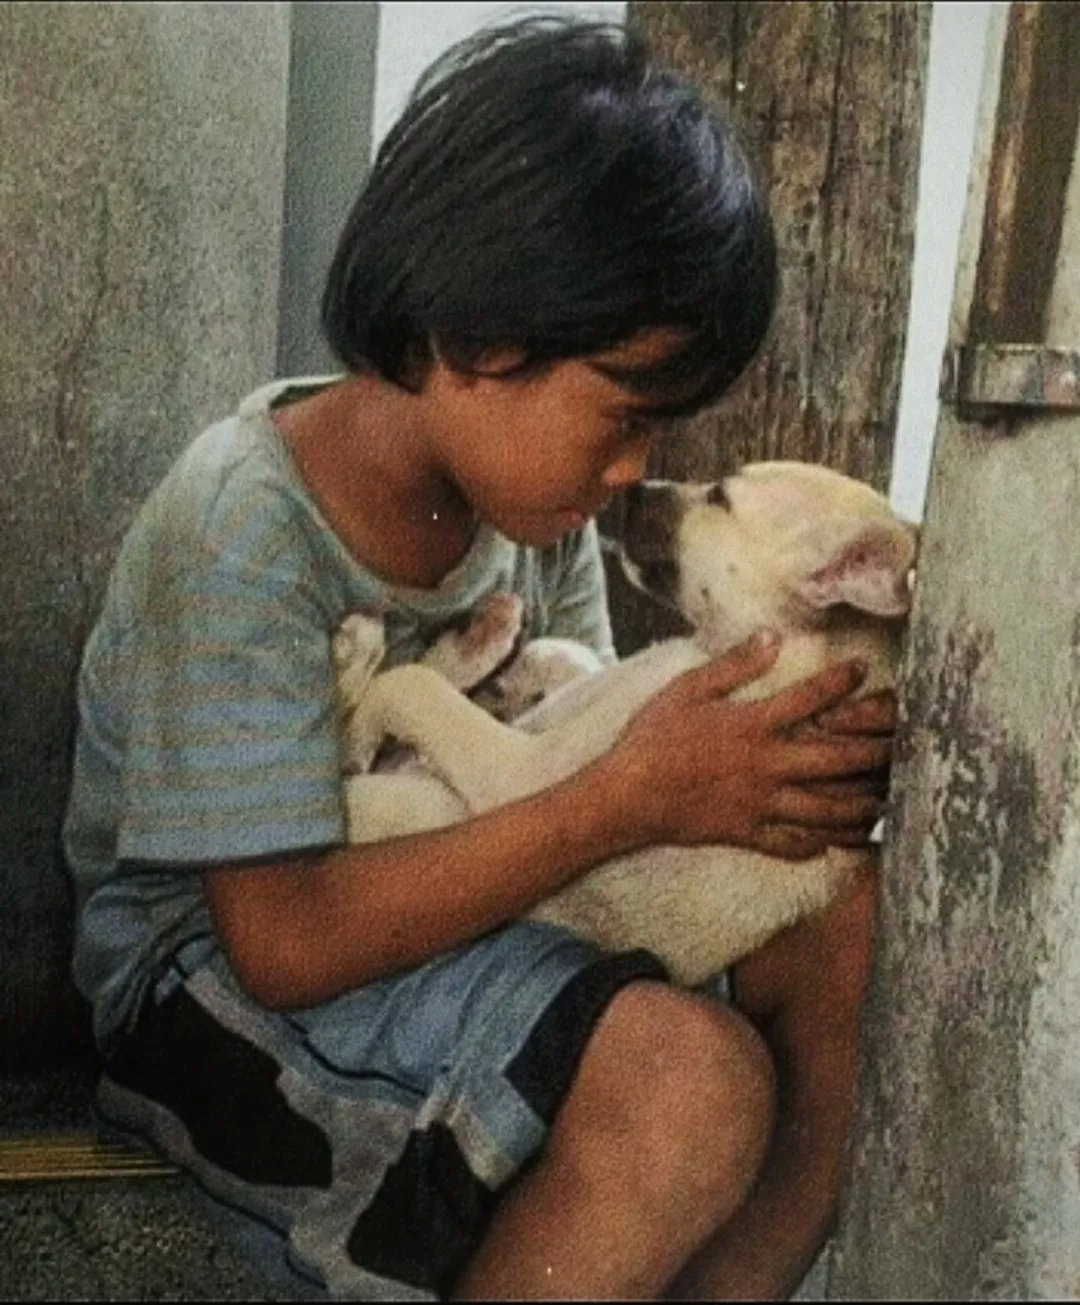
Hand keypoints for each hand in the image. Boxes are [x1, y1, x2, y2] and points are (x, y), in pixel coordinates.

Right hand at [606, 634, 893, 859]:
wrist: (627, 796)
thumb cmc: (653, 738)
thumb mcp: (687, 689)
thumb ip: (733, 665)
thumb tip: (772, 636)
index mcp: (753, 726)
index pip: (811, 699)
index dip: (841, 682)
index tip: (861, 670)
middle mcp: (767, 766)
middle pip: (837, 760)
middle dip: (876, 751)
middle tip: (905, 745)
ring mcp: (761, 804)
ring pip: (826, 808)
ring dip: (862, 804)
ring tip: (887, 798)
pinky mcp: (748, 833)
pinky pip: (793, 843)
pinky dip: (819, 842)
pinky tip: (837, 839)